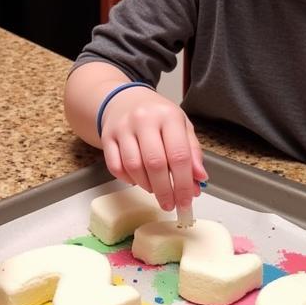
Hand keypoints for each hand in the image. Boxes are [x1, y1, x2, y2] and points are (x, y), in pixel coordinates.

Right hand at [99, 87, 206, 211]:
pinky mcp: (106, 136)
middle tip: (170, 205)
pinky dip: (127, 179)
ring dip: (146, 186)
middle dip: (165, 191)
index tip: (186, 202)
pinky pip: (115, 166)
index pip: (179, 155)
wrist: (124, 99)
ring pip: (133, 167)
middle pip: (155, 163)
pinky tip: (137, 180)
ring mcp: (122, 128)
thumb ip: (192, 152)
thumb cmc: (157, 116)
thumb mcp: (181, 126)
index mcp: (168, 116)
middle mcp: (144, 120)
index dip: (184, 183)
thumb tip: (199, 179)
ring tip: (155, 190)